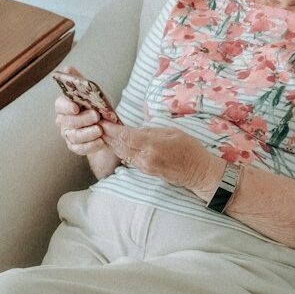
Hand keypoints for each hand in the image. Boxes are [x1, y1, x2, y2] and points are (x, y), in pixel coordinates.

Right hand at [54, 67, 110, 156]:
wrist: (108, 128)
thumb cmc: (98, 107)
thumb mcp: (93, 93)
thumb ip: (80, 82)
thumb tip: (67, 68)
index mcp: (65, 105)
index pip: (60, 105)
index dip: (67, 106)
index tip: (76, 107)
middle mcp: (63, 120)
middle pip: (68, 121)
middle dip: (82, 119)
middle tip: (96, 116)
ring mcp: (68, 135)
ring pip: (74, 136)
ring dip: (88, 134)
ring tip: (100, 130)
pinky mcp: (75, 147)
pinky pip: (79, 149)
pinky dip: (90, 146)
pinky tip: (100, 141)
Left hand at [100, 122, 221, 192]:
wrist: (198, 173)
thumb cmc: (190, 150)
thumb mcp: (173, 132)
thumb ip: (152, 131)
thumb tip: (136, 130)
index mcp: (152, 145)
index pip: (125, 136)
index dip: (112, 129)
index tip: (102, 121)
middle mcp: (145, 158)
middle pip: (119, 146)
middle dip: (107, 135)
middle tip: (96, 124)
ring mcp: (144, 166)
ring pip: (121, 153)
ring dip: (110, 143)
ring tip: (101, 132)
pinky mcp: (145, 171)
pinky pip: (128, 159)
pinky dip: (119, 150)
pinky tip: (115, 143)